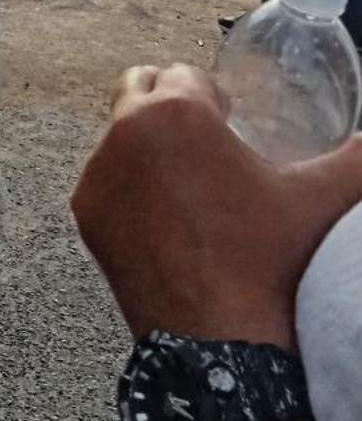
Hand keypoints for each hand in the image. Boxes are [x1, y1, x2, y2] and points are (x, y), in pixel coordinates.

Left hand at [71, 64, 361, 350]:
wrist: (224, 344)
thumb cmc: (270, 261)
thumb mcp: (321, 198)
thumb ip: (357, 157)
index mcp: (176, 111)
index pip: (187, 75)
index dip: (214, 99)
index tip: (230, 122)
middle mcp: (125, 131)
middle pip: (140, 88)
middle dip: (169, 105)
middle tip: (205, 144)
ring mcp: (98, 174)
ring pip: (120, 136)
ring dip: (147, 145)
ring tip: (187, 185)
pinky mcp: (85, 213)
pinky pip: (107, 181)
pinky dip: (129, 187)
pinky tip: (165, 217)